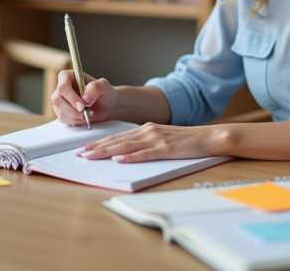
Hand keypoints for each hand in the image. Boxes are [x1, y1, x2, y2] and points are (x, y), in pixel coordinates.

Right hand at [52, 69, 117, 125]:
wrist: (108, 107)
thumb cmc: (105, 93)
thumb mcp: (104, 86)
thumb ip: (95, 88)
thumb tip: (85, 97)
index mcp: (69, 76)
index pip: (62, 86)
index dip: (70, 96)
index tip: (82, 105)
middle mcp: (63, 88)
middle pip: (57, 99)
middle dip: (71, 109)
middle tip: (84, 113)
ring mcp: (61, 101)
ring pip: (59, 110)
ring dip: (74, 116)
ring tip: (87, 115)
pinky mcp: (63, 112)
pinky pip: (62, 119)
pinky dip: (74, 121)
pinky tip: (83, 118)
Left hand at [74, 123, 222, 162]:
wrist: (209, 137)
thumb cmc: (188, 141)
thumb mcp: (163, 138)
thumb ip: (146, 143)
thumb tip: (126, 153)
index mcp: (146, 129)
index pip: (118, 136)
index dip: (99, 142)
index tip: (84, 148)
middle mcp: (148, 131)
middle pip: (117, 140)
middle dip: (96, 147)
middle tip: (79, 153)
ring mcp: (157, 139)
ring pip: (125, 146)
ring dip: (105, 151)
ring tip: (90, 156)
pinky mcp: (166, 149)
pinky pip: (144, 154)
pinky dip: (130, 157)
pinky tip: (118, 160)